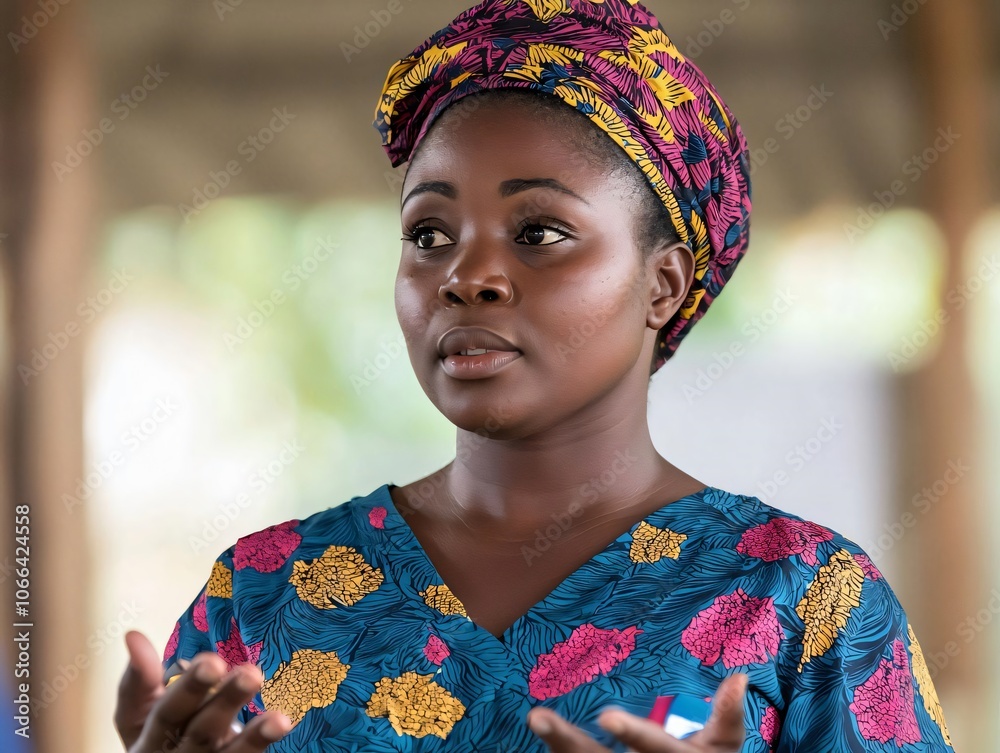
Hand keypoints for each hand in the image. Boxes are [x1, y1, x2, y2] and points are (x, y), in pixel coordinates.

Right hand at [115, 630, 291, 751]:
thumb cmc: (157, 734)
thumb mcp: (137, 714)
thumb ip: (139, 679)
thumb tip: (132, 635)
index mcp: (149, 740)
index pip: (167, 712)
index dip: (189, 688)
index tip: (212, 661)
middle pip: (200, 732)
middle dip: (225, 703)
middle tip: (250, 674)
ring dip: (254, 736)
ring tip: (279, 717)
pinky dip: (260, 744)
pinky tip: (281, 725)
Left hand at [527, 674, 747, 752]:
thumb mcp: (720, 751)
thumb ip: (727, 718)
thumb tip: (739, 677)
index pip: (654, 747)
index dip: (633, 733)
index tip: (605, 714)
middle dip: (569, 742)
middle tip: (539, 717)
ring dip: (558, 744)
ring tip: (537, 717)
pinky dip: (560, 752)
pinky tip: (542, 733)